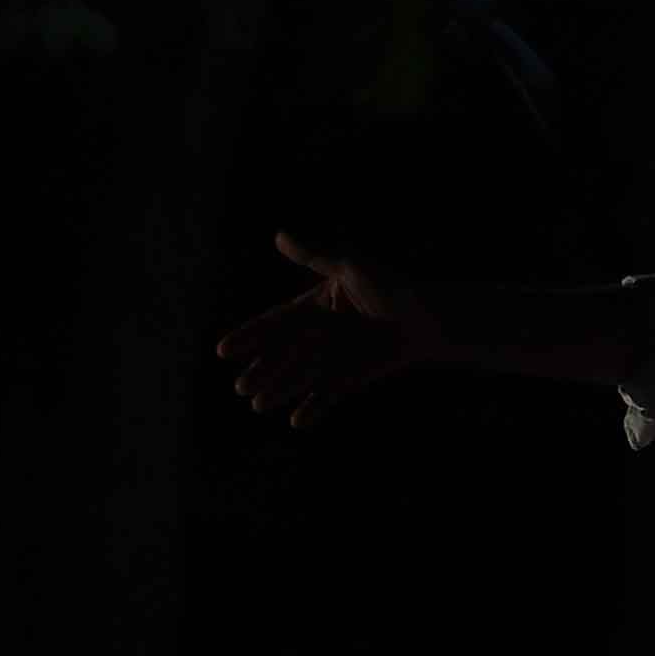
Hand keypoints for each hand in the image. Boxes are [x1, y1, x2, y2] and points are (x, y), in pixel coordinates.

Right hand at [209, 231, 457, 430]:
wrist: (431, 320)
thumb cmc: (393, 287)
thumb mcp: (352, 268)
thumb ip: (315, 257)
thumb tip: (279, 236)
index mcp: (316, 305)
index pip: (276, 323)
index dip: (250, 337)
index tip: (223, 351)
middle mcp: (322, 333)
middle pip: (285, 354)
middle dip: (261, 370)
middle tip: (239, 387)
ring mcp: (337, 356)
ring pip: (301, 376)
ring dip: (280, 390)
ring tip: (257, 404)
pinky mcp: (355, 377)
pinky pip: (329, 393)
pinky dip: (315, 406)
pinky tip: (297, 419)